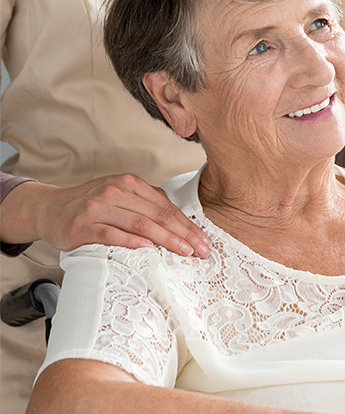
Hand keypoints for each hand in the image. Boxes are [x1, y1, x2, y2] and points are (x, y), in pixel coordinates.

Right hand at [1, 174, 210, 256]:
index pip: (166, 206)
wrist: (50, 209)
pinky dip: (130, 241)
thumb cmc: (92, 206)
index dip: (187, 224)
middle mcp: (116, 190)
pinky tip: (147, 248)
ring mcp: (99, 206)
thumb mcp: (121, 196)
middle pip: (157, 214)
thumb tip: (178, 218)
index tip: (204, 241)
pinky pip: (111, 233)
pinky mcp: (83, 224)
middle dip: (183, 233)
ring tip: (183, 251)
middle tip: (202, 250)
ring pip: (139, 222)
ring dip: (165, 238)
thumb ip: (146, 203)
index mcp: (130, 183)